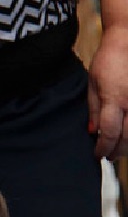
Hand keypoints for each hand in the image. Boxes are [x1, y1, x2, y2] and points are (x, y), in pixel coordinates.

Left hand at [88, 22, 127, 158]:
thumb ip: (93, 109)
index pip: (108, 133)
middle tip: (108, 156)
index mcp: (114, 99)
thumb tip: (92, 131)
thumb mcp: (93, 83)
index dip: (102, 148)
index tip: (97, 154)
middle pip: (127, 138)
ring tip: (119, 149)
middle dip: (116, 152)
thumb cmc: (109, 59)